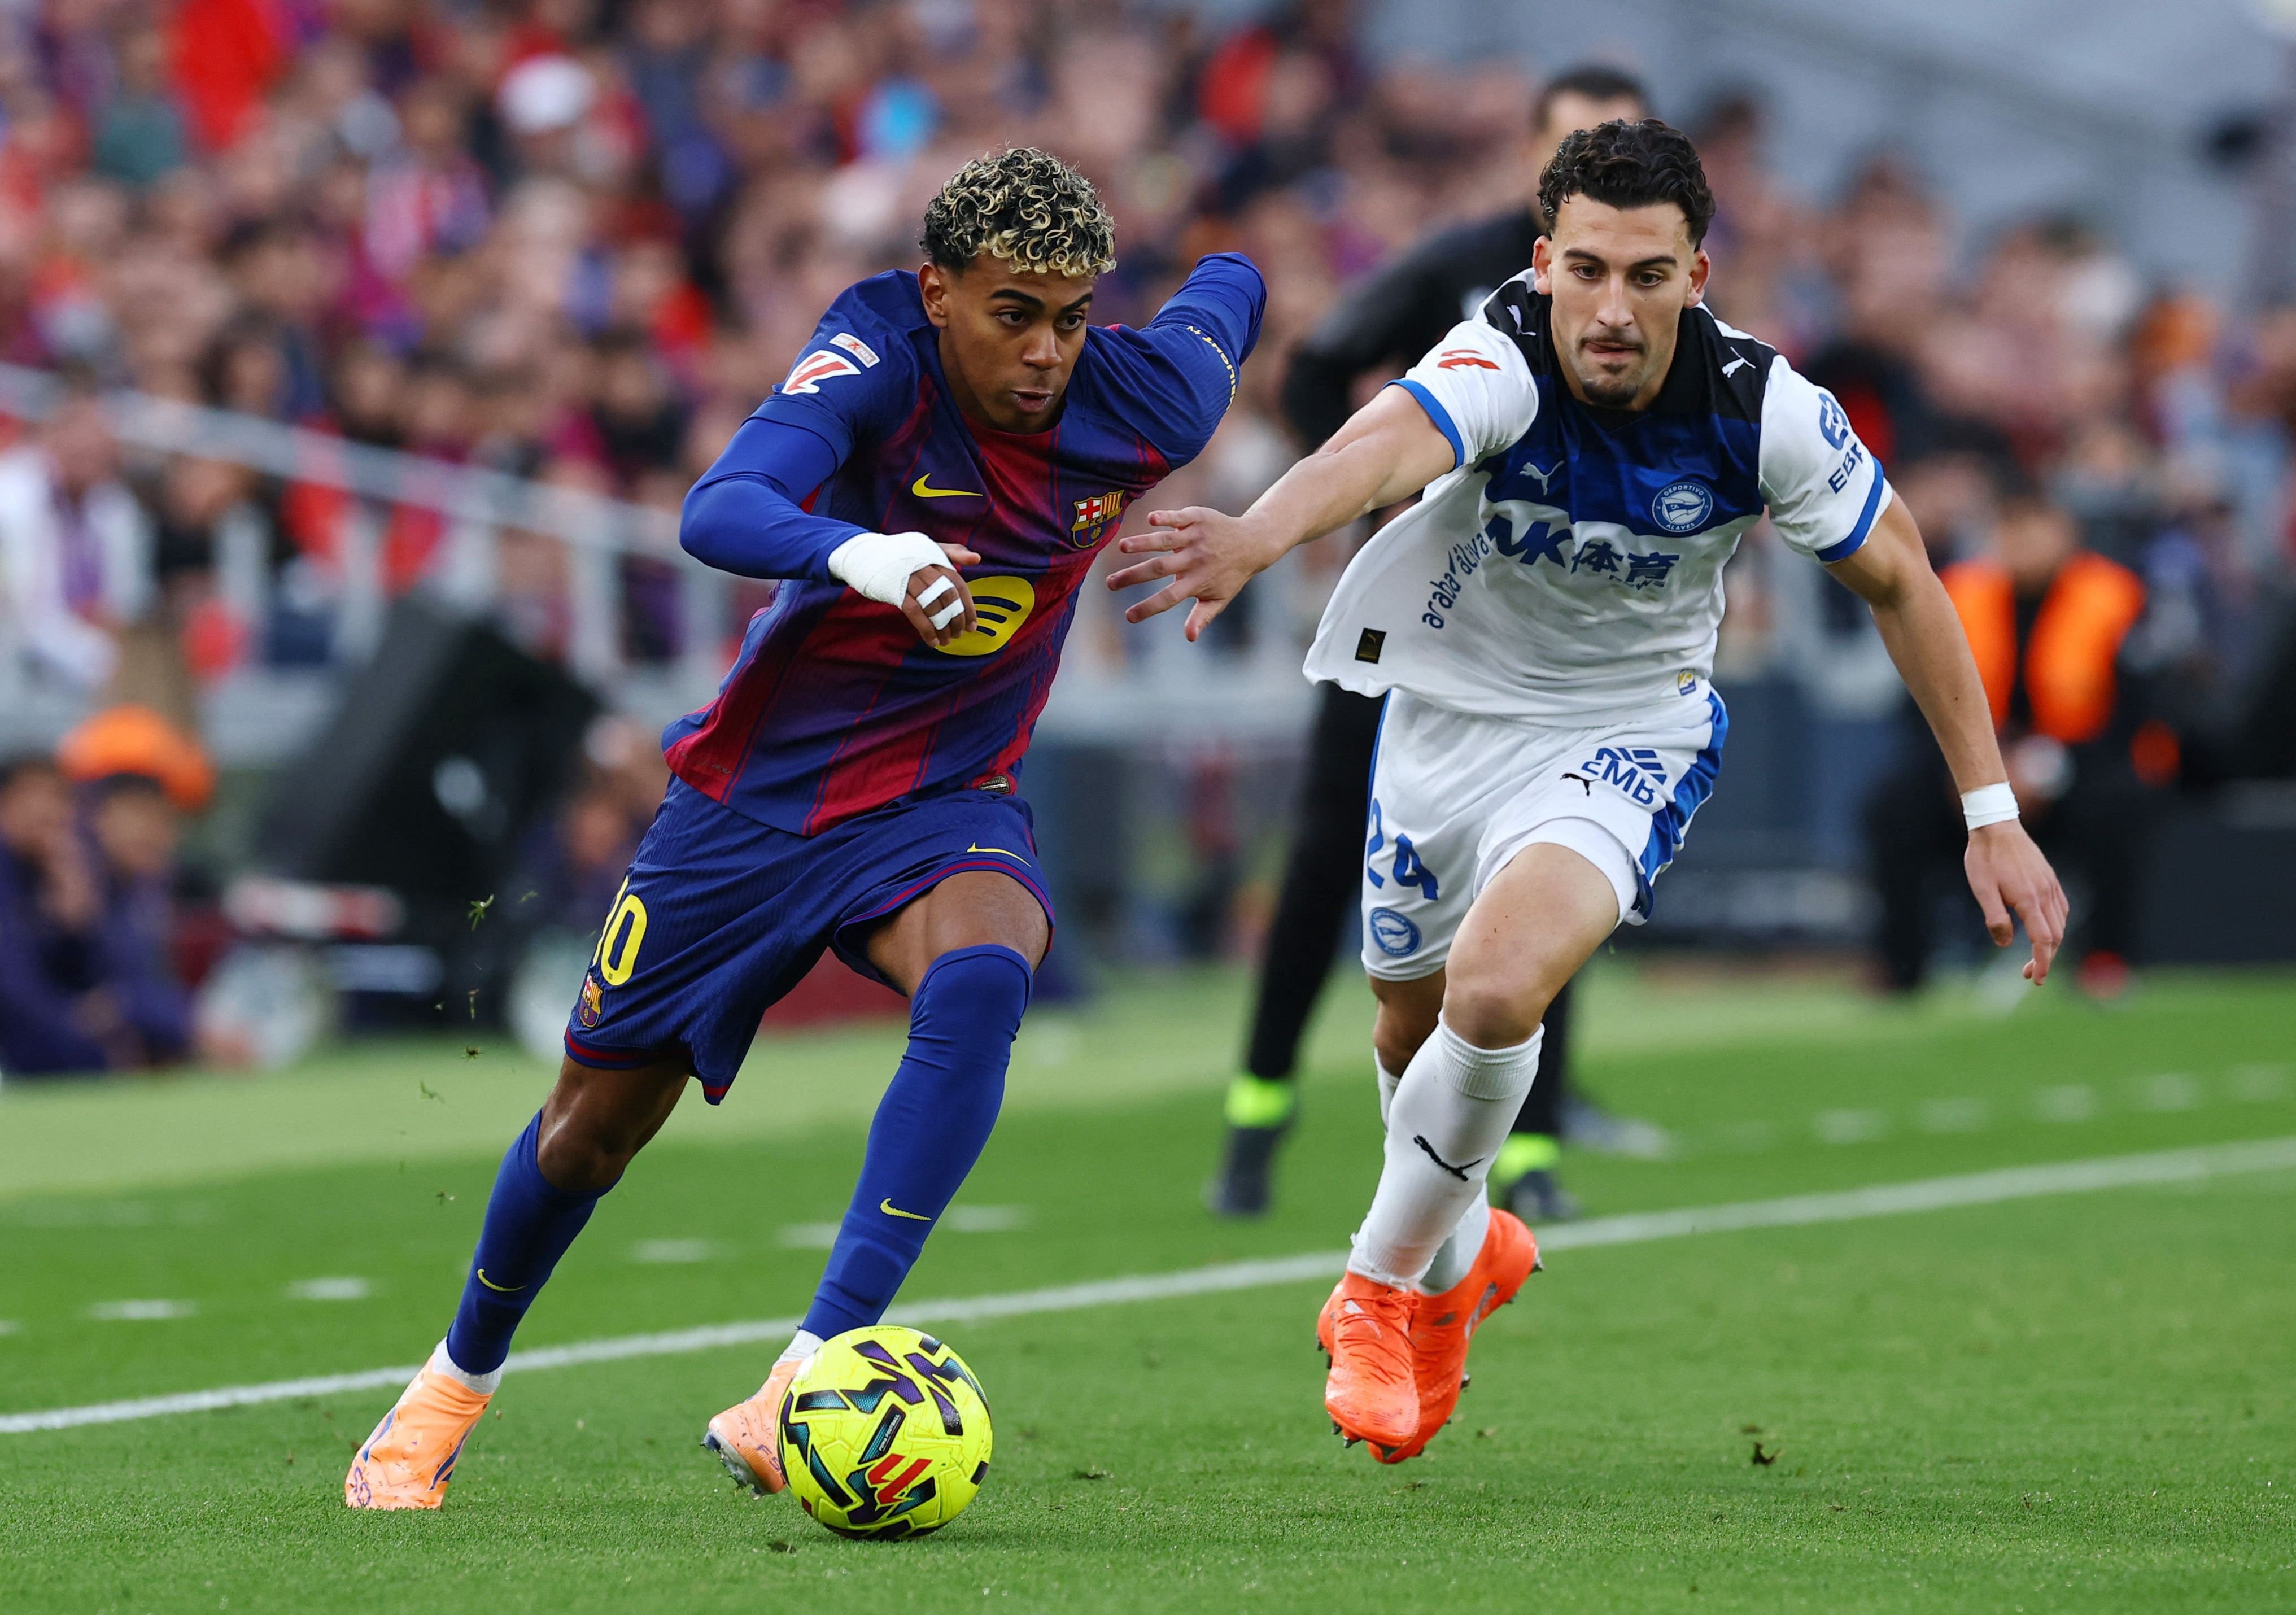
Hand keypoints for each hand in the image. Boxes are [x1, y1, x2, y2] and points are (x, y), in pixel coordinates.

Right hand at [896, 543, 979, 647]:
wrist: (868, 555)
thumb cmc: (904, 554)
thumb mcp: (928, 548)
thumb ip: (954, 552)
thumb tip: (977, 558)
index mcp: (935, 557)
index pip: (957, 583)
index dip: (968, 606)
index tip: (973, 625)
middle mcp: (923, 566)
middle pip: (948, 595)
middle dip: (957, 618)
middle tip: (960, 634)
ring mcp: (908, 578)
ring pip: (932, 605)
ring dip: (942, 627)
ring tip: (947, 641)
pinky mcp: (894, 591)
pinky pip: (914, 612)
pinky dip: (926, 629)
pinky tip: (933, 641)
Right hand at [1106, 507, 1291, 641]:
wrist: (1252, 542)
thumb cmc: (1231, 574)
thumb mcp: (1219, 598)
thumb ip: (1202, 616)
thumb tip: (1189, 637)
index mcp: (1198, 582)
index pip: (1169, 598)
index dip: (1149, 608)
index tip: (1128, 617)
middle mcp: (1195, 559)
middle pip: (1160, 568)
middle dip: (1133, 576)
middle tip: (1110, 584)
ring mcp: (1196, 537)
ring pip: (1165, 541)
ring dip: (1143, 543)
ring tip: (1122, 548)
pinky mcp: (1197, 518)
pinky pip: (1179, 518)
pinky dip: (1165, 518)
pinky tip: (1150, 520)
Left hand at [1963, 820, 2067, 982]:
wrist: (1996, 826)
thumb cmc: (1984, 858)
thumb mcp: (1982, 889)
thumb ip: (1995, 918)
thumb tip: (2004, 943)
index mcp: (2029, 899)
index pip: (2043, 940)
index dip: (2042, 962)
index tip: (2037, 979)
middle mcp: (2045, 893)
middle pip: (2056, 935)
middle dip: (2046, 958)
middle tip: (2028, 973)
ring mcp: (2050, 884)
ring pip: (2061, 922)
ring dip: (2051, 943)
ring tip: (2036, 956)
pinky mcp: (2050, 878)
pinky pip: (2061, 908)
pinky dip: (2057, 925)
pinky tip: (2045, 929)